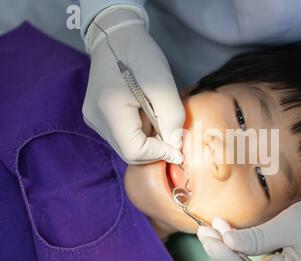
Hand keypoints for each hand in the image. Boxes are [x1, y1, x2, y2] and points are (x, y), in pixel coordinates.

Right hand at [82, 7, 184, 163]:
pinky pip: (121, 135)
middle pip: (129, 151)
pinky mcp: (96, 116)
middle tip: (171, 133)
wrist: (115, 36)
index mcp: (109, 109)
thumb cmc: (141, 55)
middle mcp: (96, 119)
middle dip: (154, 149)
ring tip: (157, 117)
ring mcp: (93, 118)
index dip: (159, 154)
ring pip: (126, 145)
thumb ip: (172, 117)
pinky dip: (139, 133)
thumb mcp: (164, 84)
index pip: (134, 151)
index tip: (178, 149)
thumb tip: (175, 147)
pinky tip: (146, 115)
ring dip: (147, 140)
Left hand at [197, 194, 300, 260]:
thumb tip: (225, 242)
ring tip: (216, 233)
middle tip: (206, 231)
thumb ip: (255, 238)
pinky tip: (236, 240)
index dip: (221, 254)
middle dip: (224, 254)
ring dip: (234, 254)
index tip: (205, 233)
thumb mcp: (290, 224)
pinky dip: (249, 255)